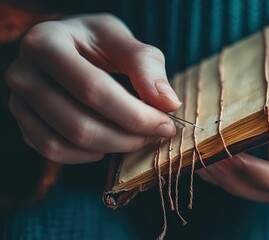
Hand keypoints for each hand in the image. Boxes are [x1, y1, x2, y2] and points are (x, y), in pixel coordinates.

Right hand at [5, 14, 180, 163]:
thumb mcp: (121, 40)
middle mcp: (22, 73)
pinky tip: (109, 143)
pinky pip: (53, 151)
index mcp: (46, 43)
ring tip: (137, 138)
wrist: (68, 47)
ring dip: (110, 148)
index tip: (167, 124)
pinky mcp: (23, 122)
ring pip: (64, 143)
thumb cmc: (96, 42)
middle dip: (127, 137)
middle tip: (157, 134)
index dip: (134, 114)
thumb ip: (146, 66)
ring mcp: (18, 101)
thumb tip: (168, 103)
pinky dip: (86, 155)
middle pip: (78, 123)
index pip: (93, 90)